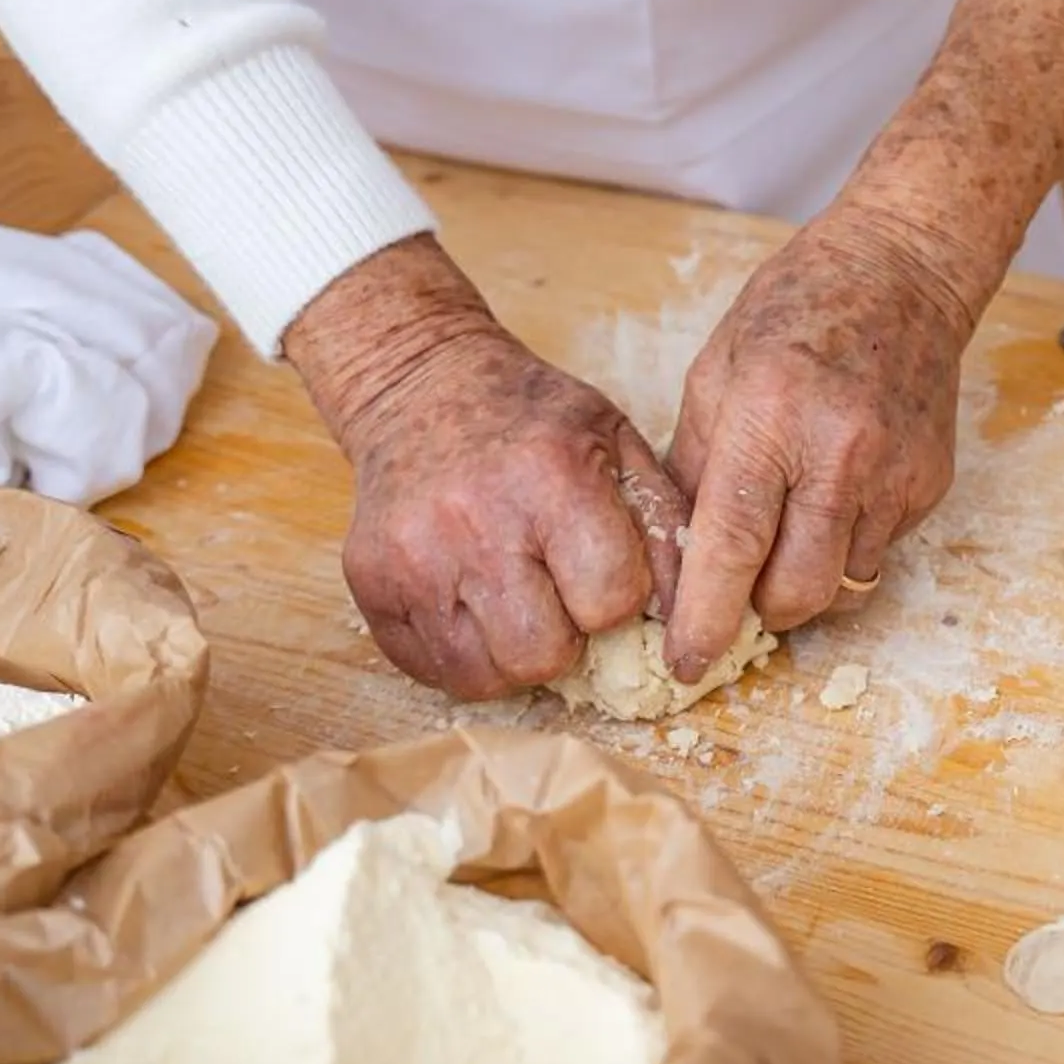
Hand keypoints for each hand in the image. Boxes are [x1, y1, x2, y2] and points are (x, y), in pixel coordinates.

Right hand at [286, 238, 684, 698]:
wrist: (419, 386)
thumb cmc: (533, 421)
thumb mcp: (617, 443)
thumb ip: (664, 526)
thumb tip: (694, 622)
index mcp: (552, 479)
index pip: (610, 600)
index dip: (617, 599)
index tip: (605, 575)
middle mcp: (475, 522)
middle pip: (541, 656)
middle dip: (564, 641)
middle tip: (557, 601)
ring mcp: (414, 557)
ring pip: (482, 676)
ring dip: (512, 656)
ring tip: (516, 605)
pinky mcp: (369, 581)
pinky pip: (429, 670)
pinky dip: (461, 654)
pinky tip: (472, 607)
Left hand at [662, 207, 986, 678]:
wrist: (902, 272)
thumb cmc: (794, 311)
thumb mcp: (715, 372)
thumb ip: (696, 467)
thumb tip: (676, 555)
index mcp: (771, 418)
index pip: (734, 546)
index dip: (705, 617)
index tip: (684, 661)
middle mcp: (840, 454)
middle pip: (797, 592)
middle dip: (761, 607)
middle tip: (741, 579)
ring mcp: (895, 474)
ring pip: (843, 585)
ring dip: (807, 577)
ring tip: (792, 523)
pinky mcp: (931, 484)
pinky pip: (878, 552)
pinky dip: (847, 544)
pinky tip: (837, 491)